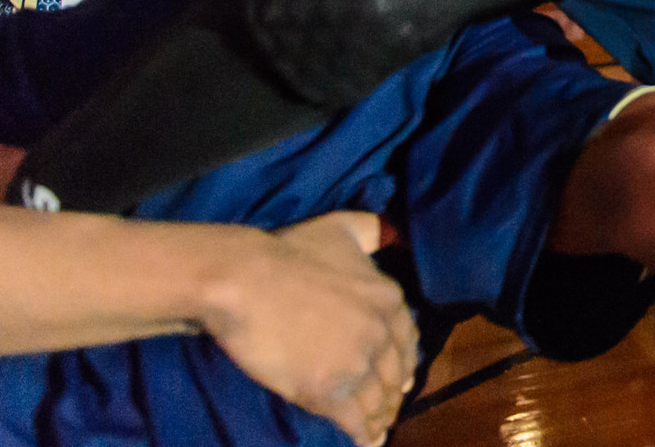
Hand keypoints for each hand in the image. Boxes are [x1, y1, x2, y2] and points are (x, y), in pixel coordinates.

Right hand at [202, 213, 417, 446]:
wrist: (246, 281)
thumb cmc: (288, 252)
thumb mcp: (340, 228)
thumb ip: (370, 229)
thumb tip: (388, 230)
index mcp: (389, 298)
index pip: (407, 339)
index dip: (403, 360)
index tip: (401, 374)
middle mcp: (382, 332)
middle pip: (396, 373)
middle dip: (393, 392)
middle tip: (386, 405)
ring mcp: (359, 364)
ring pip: (379, 400)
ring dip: (380, 416)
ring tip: (376, 428)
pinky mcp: (331, 392)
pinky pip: (356, 421)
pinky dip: (363, 435)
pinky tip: (365, 443)